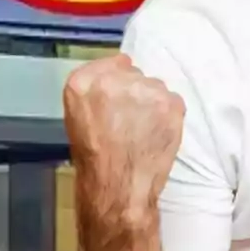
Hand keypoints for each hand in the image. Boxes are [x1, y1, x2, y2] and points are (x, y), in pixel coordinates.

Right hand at [64, 53, 185, 210]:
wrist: (119, 188)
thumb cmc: (94, 158)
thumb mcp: (78, 117)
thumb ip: (95, 91)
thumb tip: (119, 73)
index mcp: (83, 82)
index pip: (113, 63)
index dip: (117, 80)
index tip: (117, 97)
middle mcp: (115, 78)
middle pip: (135, 73)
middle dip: (134, 91)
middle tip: (129, 119)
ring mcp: (147, 88)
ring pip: (154, 86)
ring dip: (151, 103)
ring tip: (142, 130)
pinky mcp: (171, 102)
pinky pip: (172, 101)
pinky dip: (167, 116)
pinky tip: (156, 134)